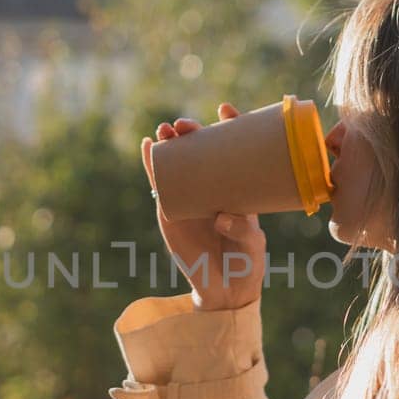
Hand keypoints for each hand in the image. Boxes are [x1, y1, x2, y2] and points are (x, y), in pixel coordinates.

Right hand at [142, 102, 266, 310]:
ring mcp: (190, 196)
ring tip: (164, 130)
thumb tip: (220, 215)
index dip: (229, 125)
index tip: (226, 109)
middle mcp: (212, 185)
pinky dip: (152, 164)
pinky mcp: (171, 211)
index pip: (233, 148)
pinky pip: (160, 184)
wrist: (227, 289)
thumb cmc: (247, 260)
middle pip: (199, 149)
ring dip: (169, 143)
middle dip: (191, 131)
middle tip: (186, 125)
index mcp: (236, 185)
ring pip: (177, 162)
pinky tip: (146, 147)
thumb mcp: (252, 242)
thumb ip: (241, 228)